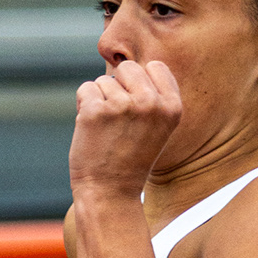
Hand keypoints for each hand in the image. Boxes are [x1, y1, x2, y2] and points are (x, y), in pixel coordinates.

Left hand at [69, 54, 182, 206]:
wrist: (111, 193)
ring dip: (100, 100)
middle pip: (128, 68)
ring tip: (107, 130)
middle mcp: (151, 104)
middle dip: (118, 87)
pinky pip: (86, 89)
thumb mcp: (157, 127)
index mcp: (172, 107)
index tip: (136, 108)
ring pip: (103, 81)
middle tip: (119, 119)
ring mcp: (122, 106)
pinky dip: (84, 106)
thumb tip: (130, 64)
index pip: (155, 67)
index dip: (140, 83)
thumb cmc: (132, 158)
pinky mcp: (95, 110)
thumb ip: (153, 96)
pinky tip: (92, 129)